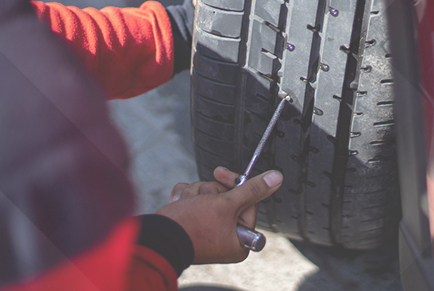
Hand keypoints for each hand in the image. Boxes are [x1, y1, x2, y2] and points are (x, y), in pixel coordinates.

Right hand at [156, 167, 282, 263]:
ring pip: (209, 195)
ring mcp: (208, 230)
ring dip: (196, 194)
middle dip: (210, 192)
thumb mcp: (226, 204)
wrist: (156, 237)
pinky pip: (194, 199)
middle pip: (228, 197)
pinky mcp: (191, 222)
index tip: (220, 174)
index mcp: (240, 239)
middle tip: (202, 198)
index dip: (234, 186)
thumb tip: (277, 178)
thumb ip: (252, 189)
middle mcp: (225, 236)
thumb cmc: (192, 226)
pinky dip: (185, 198)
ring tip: (187, 205)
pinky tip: (179, 205)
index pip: (248, 201)